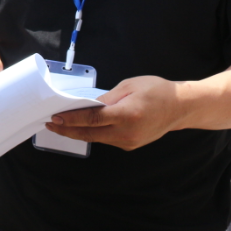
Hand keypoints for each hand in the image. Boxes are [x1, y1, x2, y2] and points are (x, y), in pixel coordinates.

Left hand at [46, 76, 185, 149]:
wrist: (180, 107)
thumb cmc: (156, 91)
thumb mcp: (128, 86)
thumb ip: (105, 98)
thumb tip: (85, 105)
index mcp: (126, 114)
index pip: (92, 119)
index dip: (71, 119)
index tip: (55, 118)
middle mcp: (127, 132)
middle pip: (90, 133)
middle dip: (67, 130)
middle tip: (50, 124)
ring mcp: (129, 141)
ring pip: (96, 138)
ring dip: (78, 132)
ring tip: (61, 124)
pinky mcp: (130, 145)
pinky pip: (106, 139)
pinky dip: (93, 133)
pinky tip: (82, 126)